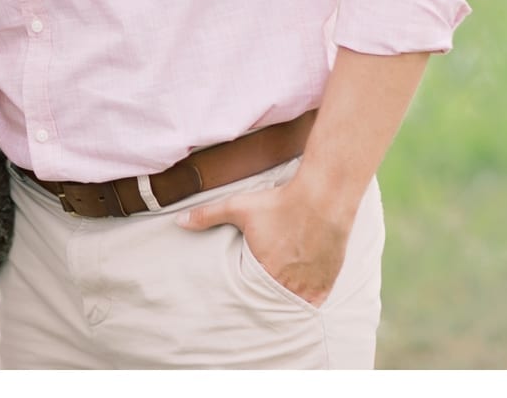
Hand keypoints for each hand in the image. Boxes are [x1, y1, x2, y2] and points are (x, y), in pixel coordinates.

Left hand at [176, 175, 352, 305]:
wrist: (321, 199)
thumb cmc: (279, 203)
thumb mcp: (238, 207)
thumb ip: (207, 215)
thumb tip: (179, 221)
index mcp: (264, 272)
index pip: (248, 295)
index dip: (244, 295)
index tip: (239, 296)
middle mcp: (287, 284)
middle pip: (270, 303)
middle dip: (262, 302)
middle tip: (254, 302)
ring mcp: (309, 284)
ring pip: (292, 306)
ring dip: (283, 303)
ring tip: (274, 301)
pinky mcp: (327, 281)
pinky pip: (314, 303)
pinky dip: (306, 302)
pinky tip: (298, 298)